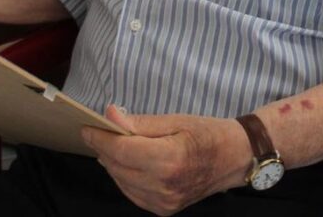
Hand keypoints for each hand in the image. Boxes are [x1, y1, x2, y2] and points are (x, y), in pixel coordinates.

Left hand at [81, 106, 250, 214]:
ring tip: (113, 145)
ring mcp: (164, 201)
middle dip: (104, 149)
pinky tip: (128, 163)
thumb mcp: (175, 120)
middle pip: (117, 167)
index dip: (99, 138)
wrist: (235, 158)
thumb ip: (140, 122)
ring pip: (121, 181)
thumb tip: (110, 115)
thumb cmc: (207, 133)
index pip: (120, 151)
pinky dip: (124, 177)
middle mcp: (164, 185)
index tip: (86, 128)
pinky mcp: (164, 209)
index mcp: (169, 159)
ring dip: (112, 163)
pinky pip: (132, 193)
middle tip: (98, 131)